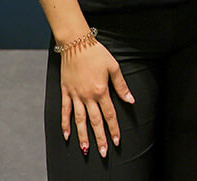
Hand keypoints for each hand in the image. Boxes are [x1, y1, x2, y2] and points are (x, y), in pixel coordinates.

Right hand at [59, 39, 134, 157]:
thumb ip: (121, 86)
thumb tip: (130, 100)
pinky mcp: (66, 92)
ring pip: (80, 120)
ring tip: (86, 149)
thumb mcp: (113, 67)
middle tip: (103, 152)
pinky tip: (67, 135)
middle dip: (100, 138)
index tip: (116, 141)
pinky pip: (65, 111)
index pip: (109, 114)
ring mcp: (75, 95)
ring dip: (83, 136)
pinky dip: (65, 123)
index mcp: (101, 91)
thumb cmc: (96, 53)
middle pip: (95, 121)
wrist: (76, 43)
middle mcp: (88, 96)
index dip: (114, 128)